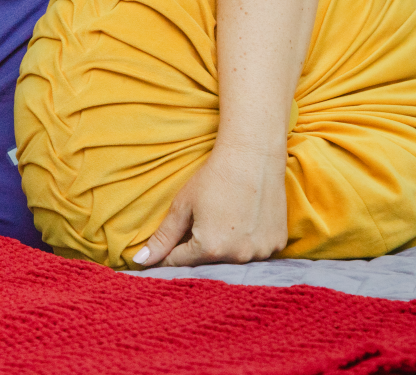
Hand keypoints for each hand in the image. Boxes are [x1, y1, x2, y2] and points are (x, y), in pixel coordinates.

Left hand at [132, 144, 287, 267]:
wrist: (253, 157)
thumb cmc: (213, 178)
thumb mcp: (182, 206)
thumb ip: (163, 238)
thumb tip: (141, 260)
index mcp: (210, 249)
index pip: (179, 262)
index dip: (169, 253)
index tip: (165, 247)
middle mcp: (237, 256)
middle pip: (207, 262)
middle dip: (197, 249)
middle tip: (200, 222)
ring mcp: (261, 252)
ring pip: (232, 258)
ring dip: (224, 247)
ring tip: (223, 219)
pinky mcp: (278, 243)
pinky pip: (255, 250)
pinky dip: (246, 241)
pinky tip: (243, 220)